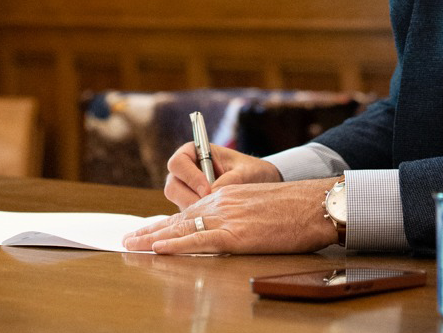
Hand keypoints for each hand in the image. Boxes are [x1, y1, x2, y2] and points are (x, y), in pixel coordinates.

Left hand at [124, 178, 337, 254]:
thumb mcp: (260, 204)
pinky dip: (177, 245)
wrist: (314, 204)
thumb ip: (239, 213)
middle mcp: (222, 203)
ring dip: (154, 237)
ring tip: (132, 244)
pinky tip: (159, 247)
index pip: (189, 210)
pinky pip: (200, 240)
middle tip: (128, 238)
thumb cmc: (295, 207)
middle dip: (151, 229)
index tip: (147, 230)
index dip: (165, 222)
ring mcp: (228, 218)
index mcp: (227, 195)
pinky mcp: (237, 234)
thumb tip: (228, 229)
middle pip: (179, 219)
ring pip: (183, 228)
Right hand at [164, 142, 281, 208]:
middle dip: (190, 199)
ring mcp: (184, 190)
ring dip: (194, 211)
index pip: (178, 163)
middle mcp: (184, 171)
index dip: (190, 177)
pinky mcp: (189, 206)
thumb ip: (230, 180)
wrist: (256, 184)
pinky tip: (215, 222)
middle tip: (211, 208)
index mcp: (193, 152)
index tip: (208, 190)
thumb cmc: (250, 170)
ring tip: (217, 215)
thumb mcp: (245, 172)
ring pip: (177, 203)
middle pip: (172, 186)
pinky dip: (198, 219)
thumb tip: (213, 195)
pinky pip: (186, 216)